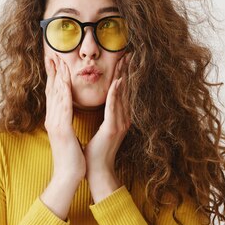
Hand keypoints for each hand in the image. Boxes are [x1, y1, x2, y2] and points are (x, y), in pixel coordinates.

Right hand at [44, 54, 85, 184]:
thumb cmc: (71, 159)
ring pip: (56, 95)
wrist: (68, 176)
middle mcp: (52, 119)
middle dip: (53, 72)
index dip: (54, 78)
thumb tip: (65, 118)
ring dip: (58, 77)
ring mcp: (55, 124)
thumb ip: (65, 125)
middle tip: (53, 55)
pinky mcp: (62, 129)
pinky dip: (64, 92)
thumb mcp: (67, 137)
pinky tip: (65, 82)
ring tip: (59, 61)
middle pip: (51, 91)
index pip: (53, 95)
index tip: (55, 63)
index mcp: (55, 121)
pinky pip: (64, 107)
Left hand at [84, 53, 131, 200]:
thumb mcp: (101, 130)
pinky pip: (113, 108)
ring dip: (123, 77)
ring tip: (125, 61)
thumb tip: (105, 105)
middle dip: (126, 71)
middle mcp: (123, 119)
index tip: (123, 59)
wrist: (97, 171)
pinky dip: (116, 95)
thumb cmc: (96, 153)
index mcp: (119, 118)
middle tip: (128, 53)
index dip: (123, 74)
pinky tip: (117, 83)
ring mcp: (119, 124)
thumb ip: (106, 117)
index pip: (122, 92)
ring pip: (122, 95)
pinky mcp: (112, 129)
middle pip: (125, 90)